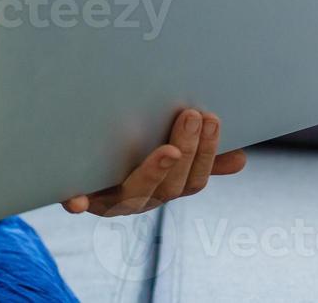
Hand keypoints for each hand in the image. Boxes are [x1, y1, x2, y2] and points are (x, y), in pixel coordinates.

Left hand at [61, 109, 245, 216]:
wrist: (76, 171)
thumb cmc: (127, 157)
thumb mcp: (165, 157)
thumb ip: (198, 159)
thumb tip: (241, 159)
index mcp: (163, 190)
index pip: (193, 181)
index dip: (206, 153)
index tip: (212, 118)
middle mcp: (140, 201)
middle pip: (170, 186)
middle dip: (186, 150)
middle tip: (191, 115)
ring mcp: (109, 203)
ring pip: (137, 194)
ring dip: (155, 172)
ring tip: (168, 149)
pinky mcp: (80, 199)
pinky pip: (80, 203)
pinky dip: (79, 202)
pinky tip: (76, 201)